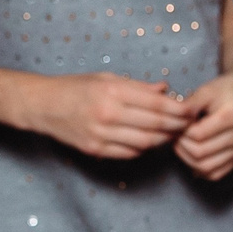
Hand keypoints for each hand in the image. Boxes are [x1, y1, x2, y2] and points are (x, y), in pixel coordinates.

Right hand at [21, 73, 192, 157]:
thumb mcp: (106, 78)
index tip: (190, 111)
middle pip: (155, 125)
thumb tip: (166, 89)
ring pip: (145, 143)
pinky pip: (129, 153)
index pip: (157, 104)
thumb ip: (138, 86)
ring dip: (164, 140)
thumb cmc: (75, 87)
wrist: (42, 105)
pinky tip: (151, 142)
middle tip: (188, 125)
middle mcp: (108, 113)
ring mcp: (101, 134)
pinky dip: (145, 149)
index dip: (179, 110)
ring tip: (173, 134)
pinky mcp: (95, 149)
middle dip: (177, 126)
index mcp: (113, 91)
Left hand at [174, 70, 232, 180]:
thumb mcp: (207, 90)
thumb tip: (174, 121)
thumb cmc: (225, 90)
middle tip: (176, 134)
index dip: (181, 131)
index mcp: (231, 117)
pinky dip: (200, 169)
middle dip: (181, 145)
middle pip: (200, 153)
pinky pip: (215, 174)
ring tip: (182, 144)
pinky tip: (193, 157)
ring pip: (206, 167)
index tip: (177, 123)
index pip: (197, 135)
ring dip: (187, 159)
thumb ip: (189, 105)